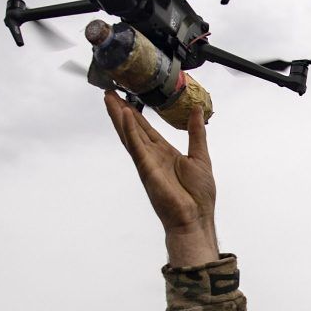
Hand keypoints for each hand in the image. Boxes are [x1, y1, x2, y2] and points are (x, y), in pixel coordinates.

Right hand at [103, 92, 218, 265]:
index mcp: (165, 153)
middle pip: (132, 129)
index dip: (135, 114)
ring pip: (129, 135)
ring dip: (118, 116)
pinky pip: (136, 147)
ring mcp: (147, 163)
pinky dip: (129, 131)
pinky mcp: (147, 170)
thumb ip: (196, 133)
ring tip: (109, 98)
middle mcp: (152, 156)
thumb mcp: (200, 156)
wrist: (196, 218)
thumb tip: (197, 110)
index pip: (145, 130)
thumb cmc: (199, 195)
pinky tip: (123, 116)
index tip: (124, 99)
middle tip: (109, 92)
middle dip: (120, 110)